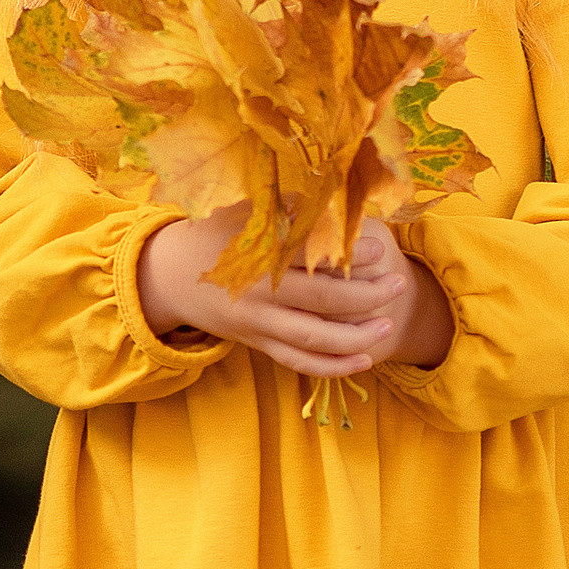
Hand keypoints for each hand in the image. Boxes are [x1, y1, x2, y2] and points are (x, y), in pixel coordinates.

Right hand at [137, 212, 454, 383]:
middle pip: (320, 301)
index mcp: (258, 252)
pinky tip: (363, 360)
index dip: (347, 253)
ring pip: (312, 339)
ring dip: (354, 337)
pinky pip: (299, 362)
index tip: (380, 246)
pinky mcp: (258, 344)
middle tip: (397, 283)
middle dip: (365, 295)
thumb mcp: (249, 213)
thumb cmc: (219, 234)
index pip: (309, 255)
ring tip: (386, 325)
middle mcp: (259, 292)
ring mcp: (258, 323)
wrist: (171, 275)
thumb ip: (293, 209)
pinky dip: (331, 367)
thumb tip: (344, 200)